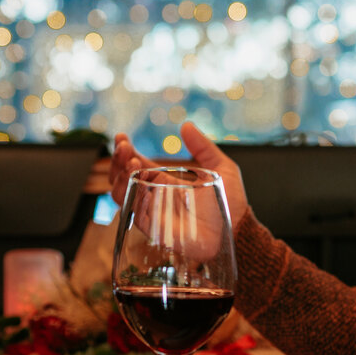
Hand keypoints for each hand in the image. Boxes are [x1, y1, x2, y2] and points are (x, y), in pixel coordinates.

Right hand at [111, 121, 248, 227]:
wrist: (237, 229)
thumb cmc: (229, 202)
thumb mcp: (221, 167)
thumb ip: (203, 147)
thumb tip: (186, 125)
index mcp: (165, 180)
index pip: (136, 165)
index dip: (125, 152)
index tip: (122, 137)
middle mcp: (155, 195)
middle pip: (123, 178)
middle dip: (118, 160)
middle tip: (124, 146)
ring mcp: (153, 212)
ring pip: (122, 195)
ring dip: (120, 177)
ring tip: (132, 161)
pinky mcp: (155, 229)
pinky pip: (134, 213)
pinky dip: (132, 196)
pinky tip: (138, 181)